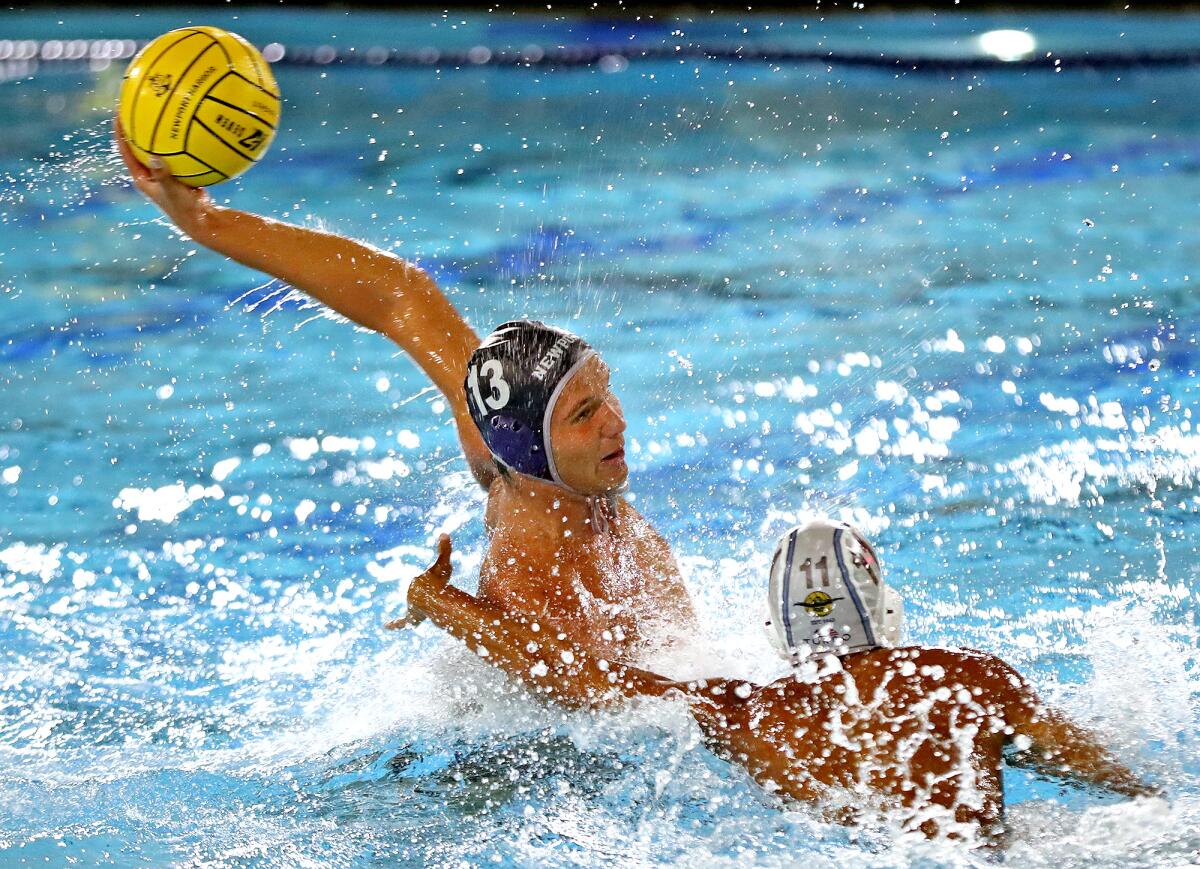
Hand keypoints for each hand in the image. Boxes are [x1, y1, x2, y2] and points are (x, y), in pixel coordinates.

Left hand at [113, 115, 213, 235]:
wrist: (201, 218)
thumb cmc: (183, 208)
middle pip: (137, 145)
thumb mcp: (172, 191)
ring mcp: (163, 172)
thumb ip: (163, 175)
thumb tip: (155, 158)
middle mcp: (149, 173)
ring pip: (156, 148)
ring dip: (156, 132)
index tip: (118, 114)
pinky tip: (186, 128)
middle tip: (134, 106)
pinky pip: (174, 152)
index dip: (120, 132)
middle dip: (135, 126)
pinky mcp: (177, 172)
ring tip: (158, 111)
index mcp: (142, 178)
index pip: (125, 151)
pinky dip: (177, 141)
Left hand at [384, 534, 451, 630]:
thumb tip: (444, 532)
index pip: (420, 582)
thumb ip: (444, 549)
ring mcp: (411, 607)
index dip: (427, 582)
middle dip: (422, 595)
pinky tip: (385, 625)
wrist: (434, 598)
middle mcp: (411, 594)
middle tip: (430, 597)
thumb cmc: (440, 580)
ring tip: (416, 612)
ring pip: (413, 608)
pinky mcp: (411, 619)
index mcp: (416, 582)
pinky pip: (401, 622)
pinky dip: (394, 624)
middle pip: (417, 595)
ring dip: (415, 610)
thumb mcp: (444, 564)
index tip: (434, 584)